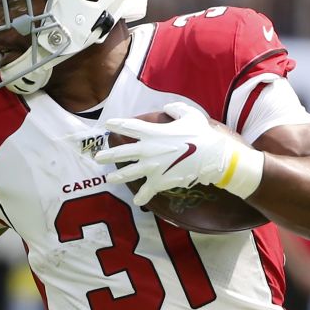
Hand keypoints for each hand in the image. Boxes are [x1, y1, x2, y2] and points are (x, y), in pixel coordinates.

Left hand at [96, 102, 261, 205]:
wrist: (212, 157)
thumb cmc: (202, 134)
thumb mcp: (190, 115)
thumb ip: (176, 109)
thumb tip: (167, 108)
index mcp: (153, 133)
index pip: (129, 127)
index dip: (117, 124)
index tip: (107, 124)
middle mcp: (148, 150)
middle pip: (122, 152)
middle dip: (108, 155)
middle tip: (98, 157)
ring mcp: (152, 167)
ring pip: (128, 173)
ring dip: (117, 176)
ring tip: (109, 178)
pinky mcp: (159, 181)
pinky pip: (147, 191)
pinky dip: (142, 197)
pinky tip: (138, 202)